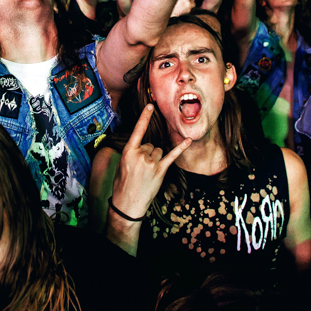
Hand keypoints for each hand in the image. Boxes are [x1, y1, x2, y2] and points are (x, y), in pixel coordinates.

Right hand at [111, 104, 192, 218]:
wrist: (127, 204)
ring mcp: (151, 163)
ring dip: (155, 158)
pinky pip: (172, 156)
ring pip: (159, 151)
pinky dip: (181, 148)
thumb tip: (143, 149)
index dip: (144, 117)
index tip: (150, 105)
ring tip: (147, 172)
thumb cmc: (122, 185)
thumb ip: (132, 154)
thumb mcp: (121, 165)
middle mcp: (141, 155)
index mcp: (128, 152)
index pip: (137, 130)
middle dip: (147, 153)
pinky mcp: (161, 171)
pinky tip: (189, 141)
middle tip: (140, 168)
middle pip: (150, 144)